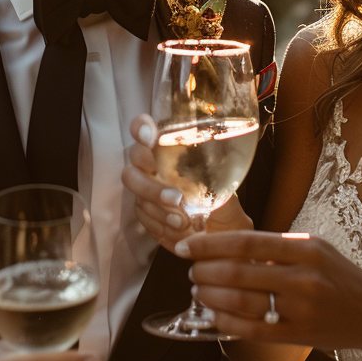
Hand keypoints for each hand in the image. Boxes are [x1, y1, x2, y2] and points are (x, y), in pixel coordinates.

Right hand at [122, 114, 252, 253]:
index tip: (150, 138)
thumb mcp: (228, 183)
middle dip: (151, 183)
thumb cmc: (224, 200)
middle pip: (134, 163)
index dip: (141, 128)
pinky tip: (179, 229)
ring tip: (183, 221)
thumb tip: (217, 166)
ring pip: (137, 193)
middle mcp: (152, 163)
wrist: (221, 232)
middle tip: (176, 198)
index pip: (144, 127)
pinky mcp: (143, 210)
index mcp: (169, 146)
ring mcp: (144, 186)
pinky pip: (142, 215)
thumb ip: (219, 173)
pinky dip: (160, 224)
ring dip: (160, 208)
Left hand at [178, 230, 361, 350]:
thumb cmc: (339, 276)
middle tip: (190, 269)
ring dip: (209, 294)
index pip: (246, 242)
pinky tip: (212, 312)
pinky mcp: (296, 336)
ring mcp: (299, 310)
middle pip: (237, 272)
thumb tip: (227, 243)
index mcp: (306, 249)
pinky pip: (250, 329)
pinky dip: (224, 319)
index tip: (186, 246)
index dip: (209, 244)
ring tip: (198, 288)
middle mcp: (303, 278)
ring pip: (240, 301)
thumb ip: (277, 246)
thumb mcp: (315, 248)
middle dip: (204, 270)